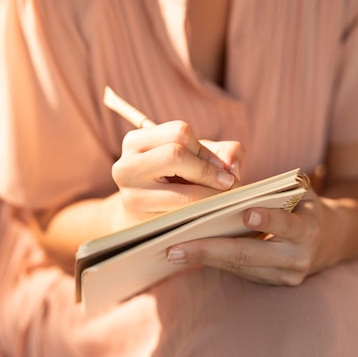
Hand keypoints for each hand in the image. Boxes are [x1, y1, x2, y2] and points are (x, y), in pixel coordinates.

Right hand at [111, 120, 244, 227]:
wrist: (144, 218)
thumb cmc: (177, 181)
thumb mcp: (198, 158)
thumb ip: (225, 152)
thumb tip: (233, 166)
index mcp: (136, 141)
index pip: (178, 133)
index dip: (205, 150)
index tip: (222, 167)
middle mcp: (125, 165)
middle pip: (175, 154)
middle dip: (208, 171)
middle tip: (229, 184)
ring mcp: (129, 196)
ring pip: (181, 192)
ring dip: (211, 196)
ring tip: (224, 199)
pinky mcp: (141, 223)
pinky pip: (181, 217)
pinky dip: (202, 213)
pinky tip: (211, 212)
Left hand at [166, 189, 338, 285]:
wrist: (328, 239)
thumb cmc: (304, 206)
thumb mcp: (296, 193)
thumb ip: (271, 192)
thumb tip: (226, 185)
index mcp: (307, 231)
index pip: (286, 226)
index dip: (267, 220)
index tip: (246, 214)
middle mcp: (297, 258)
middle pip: (248, 255)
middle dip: (209, 250)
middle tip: (176, 248)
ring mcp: (284, 276)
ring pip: (238, 266)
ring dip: (204, 258)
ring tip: (173, 251)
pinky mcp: (271, 283)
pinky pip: (239, 271)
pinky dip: (214, 261)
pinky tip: (189, 254)